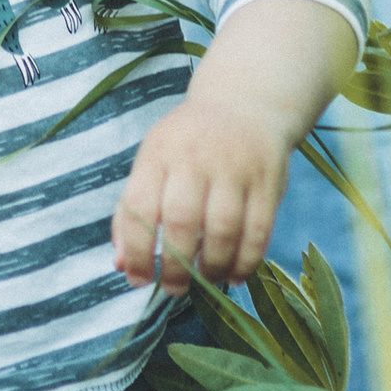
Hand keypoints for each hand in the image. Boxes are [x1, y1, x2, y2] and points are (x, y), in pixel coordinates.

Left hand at [112, 85, 292, 292]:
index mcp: (159, 153)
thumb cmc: (188, 144)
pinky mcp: (268, 180)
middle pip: (183, 220)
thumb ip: (132, 213)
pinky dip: (246, 261)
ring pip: (224, 229)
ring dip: (213, 267)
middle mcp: (195, 158)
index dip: (136, 250)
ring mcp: (235, 168)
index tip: (138, 279)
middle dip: (176, 265)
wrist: (245, 103)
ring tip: (205, 282)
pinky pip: (259, 230)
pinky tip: (234, 275)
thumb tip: (121, 265)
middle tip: (174, 288)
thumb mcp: (153, 163)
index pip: (139, 206)